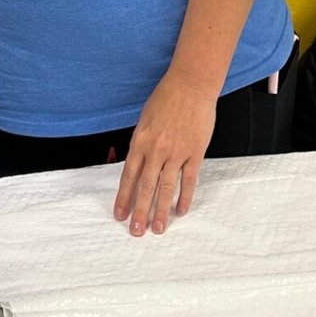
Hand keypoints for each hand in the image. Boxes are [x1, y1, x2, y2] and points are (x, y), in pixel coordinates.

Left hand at [112, 73, 219, 236]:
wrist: (191, 85)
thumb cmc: (166, 99)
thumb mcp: (145, 121)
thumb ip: (141, 145)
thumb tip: (137, 167)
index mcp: (140, 142)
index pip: (128, 176)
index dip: (123, 197)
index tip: (120, 215)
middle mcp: (156, 150)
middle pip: (145, 187)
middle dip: (140, 211)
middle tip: (136, 231)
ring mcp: (176, 152)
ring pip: (166, 188)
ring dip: (161, 211)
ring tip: (158, 228)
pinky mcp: (195, 153)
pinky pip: (189, 180)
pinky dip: (185, 197)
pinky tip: (181, 211)